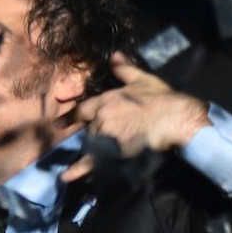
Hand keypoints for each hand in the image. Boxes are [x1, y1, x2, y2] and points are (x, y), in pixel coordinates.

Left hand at [59, 52, 209, 182]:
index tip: (58, 124)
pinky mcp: (113, 154)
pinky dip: (77, 171)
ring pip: (91, 147)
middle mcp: (100, 119)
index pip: (81, 110)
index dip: (70, 118)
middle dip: (92, 136)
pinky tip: (66, 177)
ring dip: (91, 151)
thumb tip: (114, 55)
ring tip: (88, 159)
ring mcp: (105, 138)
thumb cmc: (160, 99)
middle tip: (98, 141)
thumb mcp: (143, 80)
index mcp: (105, 101)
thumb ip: (125, 70)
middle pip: (88, 131)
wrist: (174, 120)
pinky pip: (93, 163)